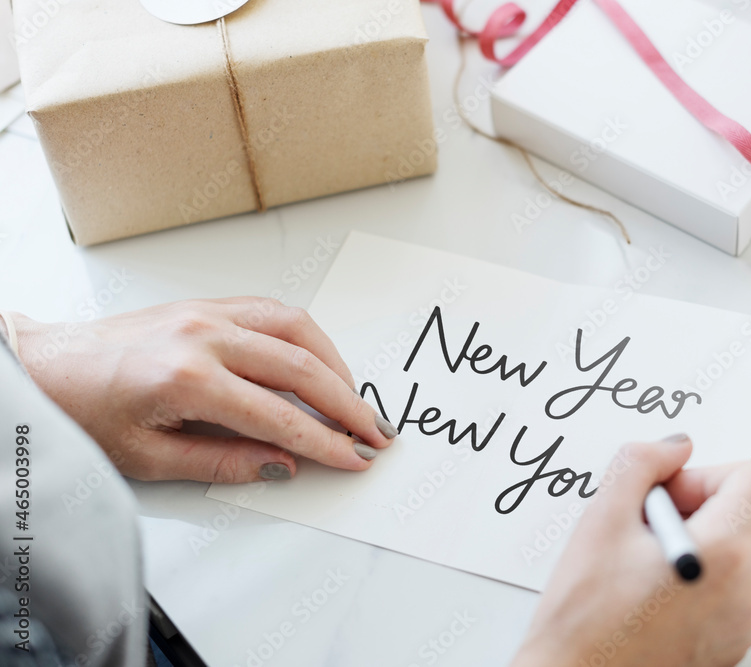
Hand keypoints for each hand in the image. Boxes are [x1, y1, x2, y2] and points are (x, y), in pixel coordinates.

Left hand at [9, 298, 397, 482]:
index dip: (324, 442)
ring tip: (353, 397)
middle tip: (373, 431)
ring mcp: (208, 312)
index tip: (353, 458)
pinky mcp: (207, 303)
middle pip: (301, 367)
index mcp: (188, 378)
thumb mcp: (148, 458)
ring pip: (296, 329)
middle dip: (347, 403)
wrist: (46, 366)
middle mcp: (204, 336)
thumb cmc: (84, 410)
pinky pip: (273, 311)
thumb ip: (222, 462)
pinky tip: (318, 360)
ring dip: (334, 364)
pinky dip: (306, 337)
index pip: (278, 416)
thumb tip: (280, 464)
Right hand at [511, 436, 750, 666]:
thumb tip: (674, 448)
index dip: (709, 474)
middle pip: (740, 515)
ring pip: (731, 553)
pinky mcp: (732, 645)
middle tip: (640, 533)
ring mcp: (743, 624)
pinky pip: (726, 590)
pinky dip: (694, 581)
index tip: (671, 494)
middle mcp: (747, 592)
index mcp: (725, 554)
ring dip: (691, 546)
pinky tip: (649, 595)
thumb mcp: (601, 518)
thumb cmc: (585, 621)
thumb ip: (641, 462)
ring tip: (639, 570)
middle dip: (692, 511)